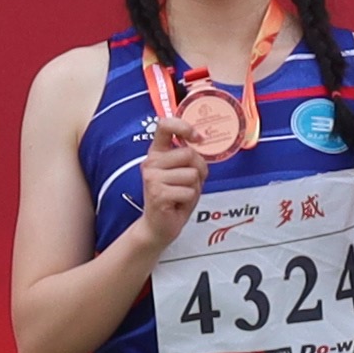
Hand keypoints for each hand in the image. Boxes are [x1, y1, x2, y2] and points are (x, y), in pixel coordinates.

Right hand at [129, 125, 212, 246]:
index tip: (196, 137)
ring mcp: (152, 178)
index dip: (183, 126)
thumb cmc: (175, 198)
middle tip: (189, 183)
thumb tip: (202, 145)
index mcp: (157, 153)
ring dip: (194, 187)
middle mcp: (151, 162)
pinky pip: (189, 191)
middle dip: (198, 170)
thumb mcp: (185, 173)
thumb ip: (190, 158)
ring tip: (182, 195)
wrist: (159, 226)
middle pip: (188, 153)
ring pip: (191, 174)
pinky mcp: (157, 193)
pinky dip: (189, 200)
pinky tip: (177, 204)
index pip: (165, 126)